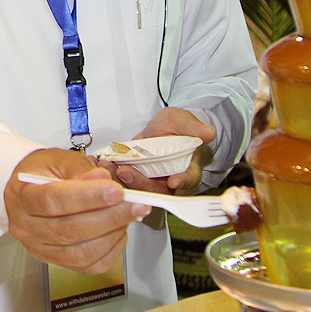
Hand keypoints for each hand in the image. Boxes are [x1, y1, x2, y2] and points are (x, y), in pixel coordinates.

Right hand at [5, 148, 149, 273]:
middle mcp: (26, 227)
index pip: (53, 201)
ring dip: (112, 234)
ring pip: (80, 253)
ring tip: (129, 215)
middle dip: (109, 217)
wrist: (28, 190)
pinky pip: (89, 266)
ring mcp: (40, 248)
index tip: (116, 191)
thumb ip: (81, 169)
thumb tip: (102, 180)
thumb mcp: (58, 160)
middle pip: (69, 230)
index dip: (87, 198)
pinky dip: (110, 250)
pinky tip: (118, 231)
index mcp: (22, 197)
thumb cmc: (42, 174)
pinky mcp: (57, 262)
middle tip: (135, 204)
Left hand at [99, 108, 214, 194]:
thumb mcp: (183, 121)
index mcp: (188, 169)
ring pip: (138, 188)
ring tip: (109, 167)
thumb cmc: (177, 127)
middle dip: (141, 183)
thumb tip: (207, 133)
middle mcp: (169, 180)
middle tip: (127, 172)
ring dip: (122, 180)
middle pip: (158, 189)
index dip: (182, 181)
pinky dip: (112, 174)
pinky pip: (123, 180)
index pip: (189, 179)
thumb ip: (193, 128)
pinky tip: (102, 165)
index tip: (173, 180)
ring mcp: (151, 180)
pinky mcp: (134, 176)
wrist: (162, 128)